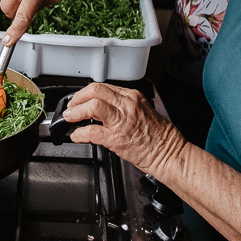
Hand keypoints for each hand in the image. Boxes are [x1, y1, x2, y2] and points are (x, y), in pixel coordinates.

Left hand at [62, 82, 187, 175]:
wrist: (169, 153)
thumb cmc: (159, 136)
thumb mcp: (143, 110)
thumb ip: (123, 106)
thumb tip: (102, 107)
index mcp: (133, 97)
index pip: (103, 87)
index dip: (86, 93)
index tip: (80, 99)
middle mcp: (127, 105)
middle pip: (95, 91)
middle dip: (78, 98)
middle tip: (71, 107)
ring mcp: (121, 121)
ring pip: (92, 106)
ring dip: (76, 112)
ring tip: (70, 118)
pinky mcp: (116, 138)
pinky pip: (91, 132)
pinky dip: (79, 134)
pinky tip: (76, 136)